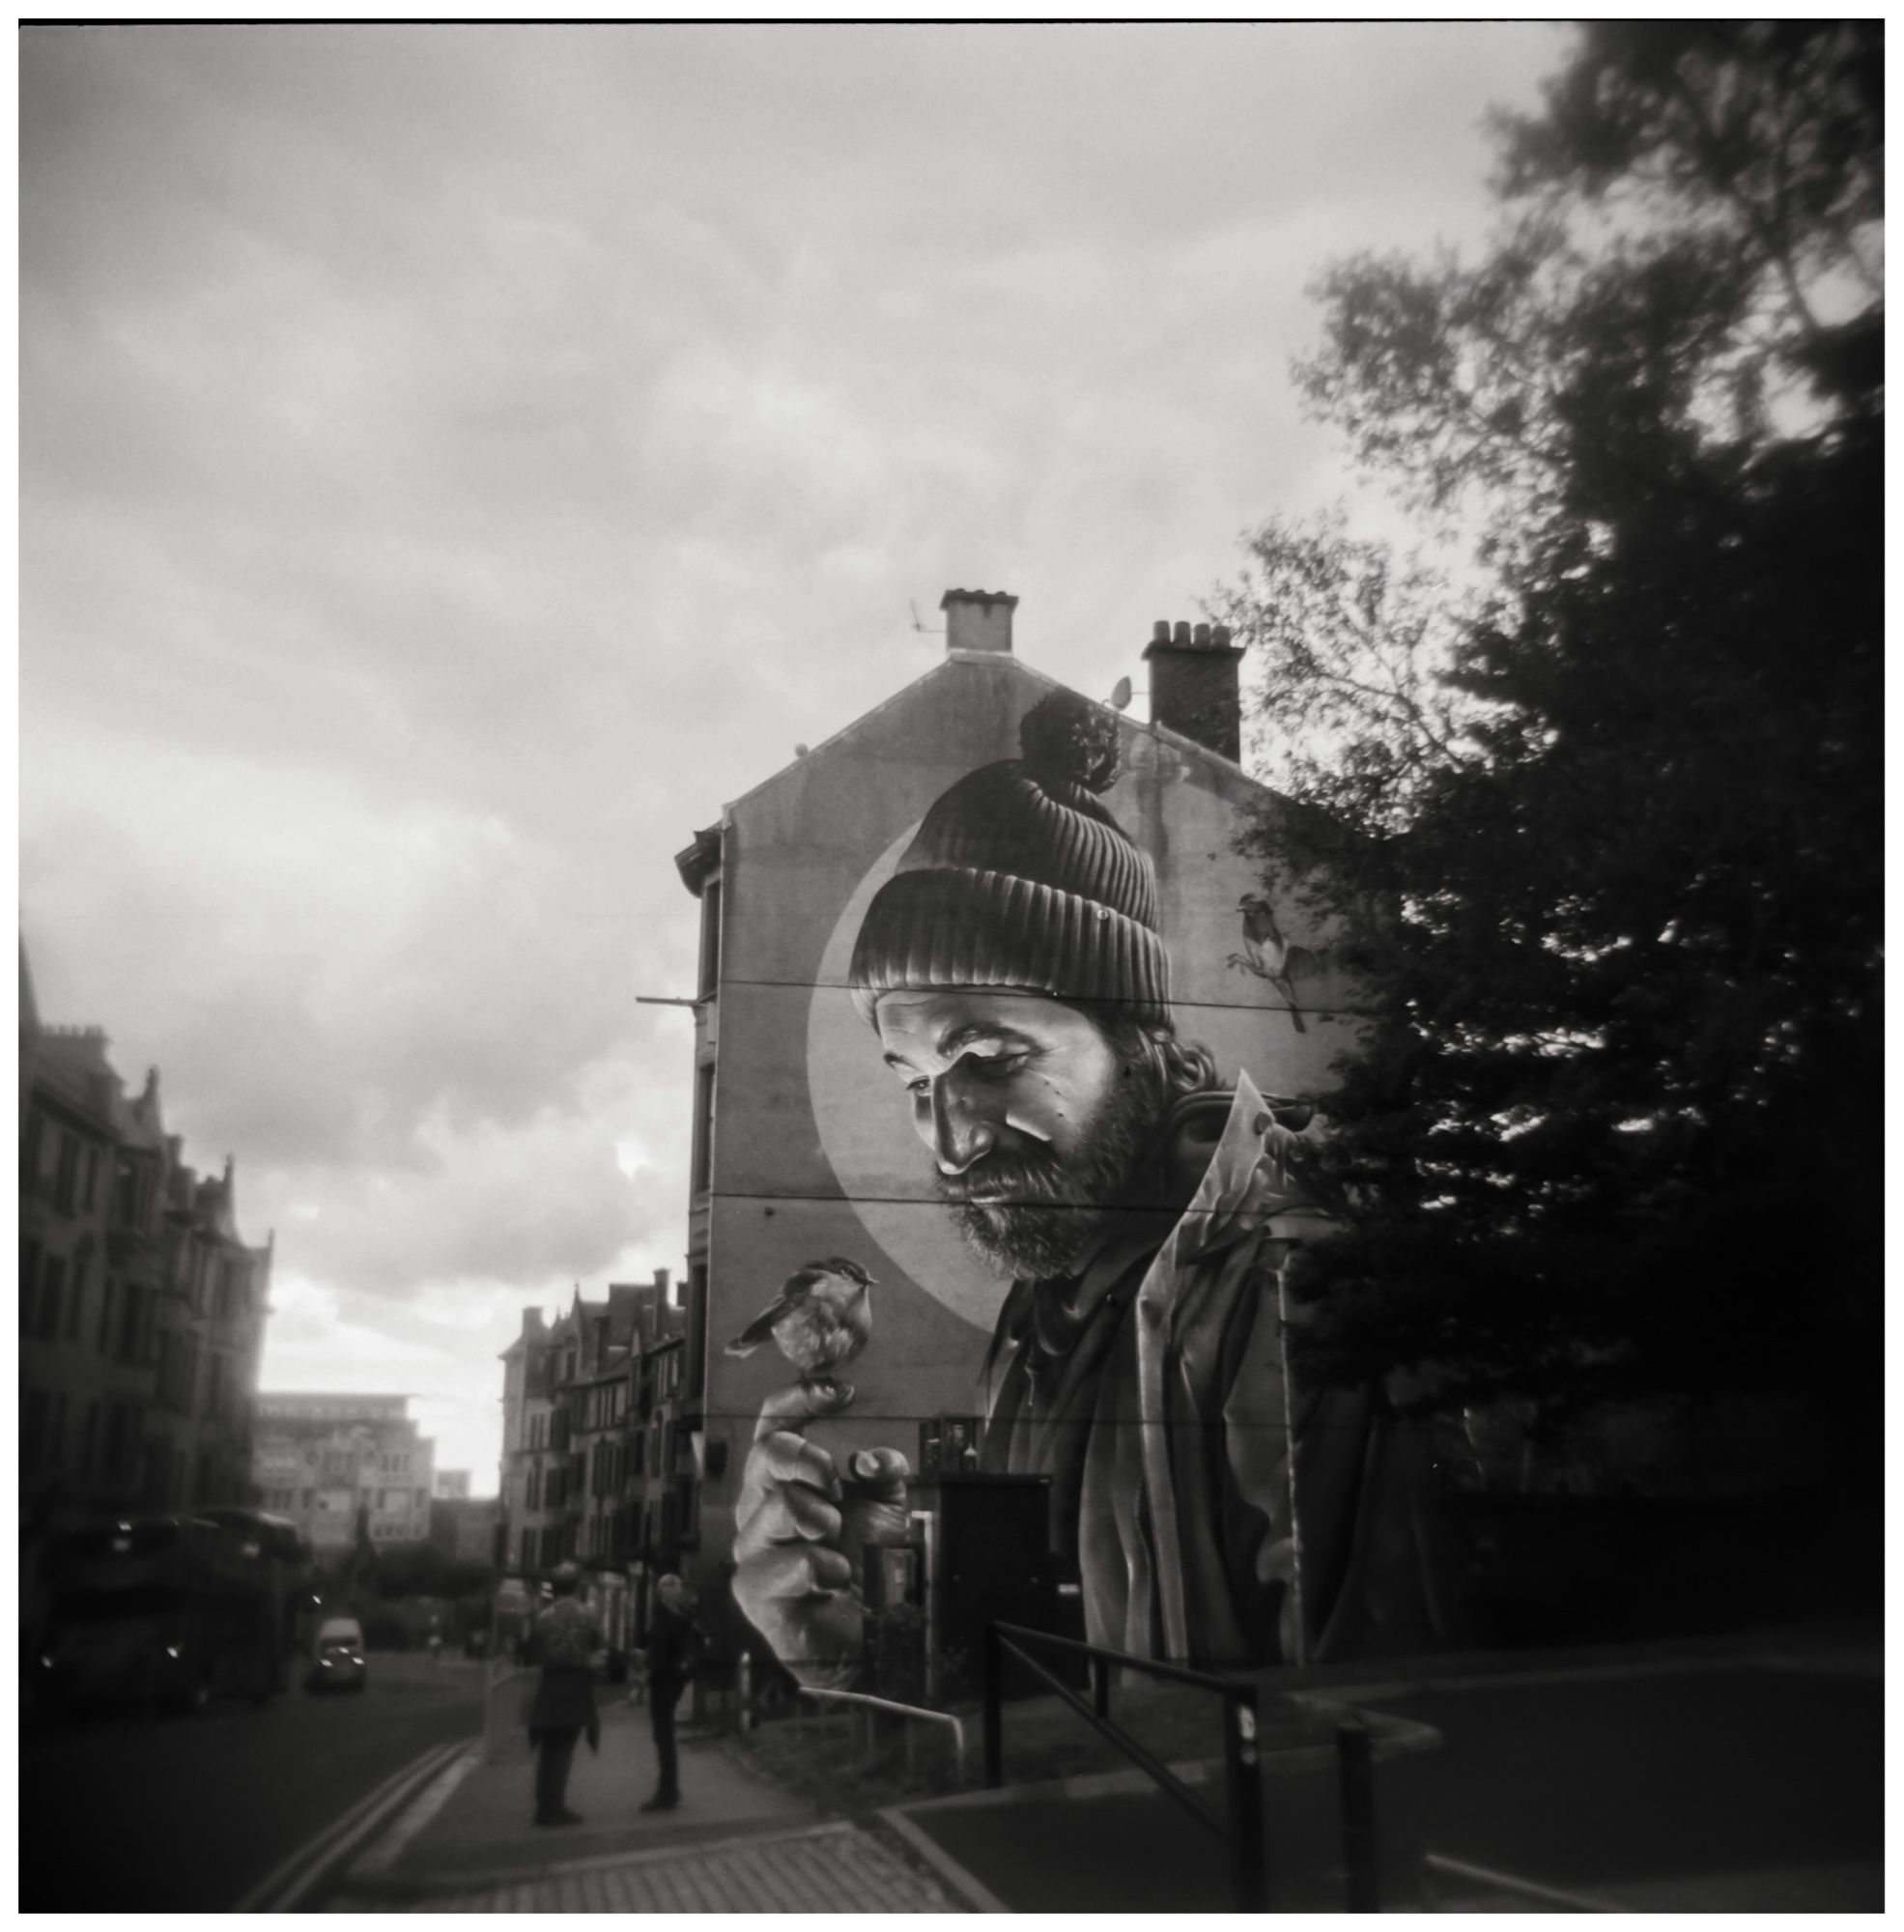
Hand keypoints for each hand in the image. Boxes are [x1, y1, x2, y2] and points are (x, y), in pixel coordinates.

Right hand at [731, 1381, 910, 1687]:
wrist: (871, 1636)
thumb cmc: (870, 1567)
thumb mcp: (886, 1507)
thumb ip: (883, 1473)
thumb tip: (869, 1459)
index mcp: (784, 1480)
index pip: (773, 1424)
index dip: (798, 1399)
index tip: (841, 1391)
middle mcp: (758, 1508)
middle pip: (766, 1452)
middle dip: (810, 1461)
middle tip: (836, 1489)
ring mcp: (751, 1549)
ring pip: (780, 1505)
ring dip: (824, 1522)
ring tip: (837, 1547)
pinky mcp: (753, 1589)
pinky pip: (793, 1561)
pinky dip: (827, 1569)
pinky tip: (835, 1582)